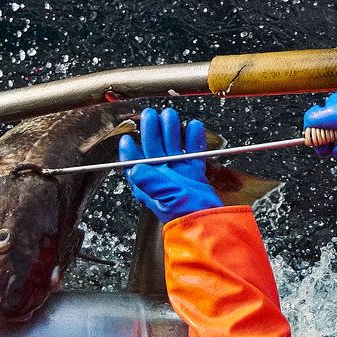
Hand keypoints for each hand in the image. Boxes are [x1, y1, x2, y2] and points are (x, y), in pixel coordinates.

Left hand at [119, 107, 223, 223]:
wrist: (210, 222)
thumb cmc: (186, 215)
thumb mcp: (166, 197)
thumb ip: (151, 183)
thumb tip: (135, 168)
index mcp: (149, 186)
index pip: (134, 164)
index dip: (129, 151)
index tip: (127, 137)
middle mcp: (162, 178)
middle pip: (154, 150)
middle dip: (152, 131)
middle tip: (150, 115)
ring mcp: (179, 175)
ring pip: (173, 147)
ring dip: (171, 131)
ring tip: (170, 116)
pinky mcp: (195, 174)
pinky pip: (193, 152)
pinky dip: (194, 139)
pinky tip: (193, 127)